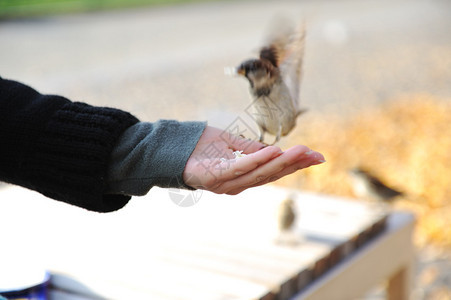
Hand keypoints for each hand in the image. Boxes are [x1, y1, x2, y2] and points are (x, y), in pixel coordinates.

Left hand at [183, 126, 324, 194]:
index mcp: (243, 176)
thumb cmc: (200, 148)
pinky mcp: (215, 177)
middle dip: (295, 165)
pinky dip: (258, 160)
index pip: (274, 171)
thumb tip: (276, 150)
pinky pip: (240, 168)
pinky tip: (274, 152)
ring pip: (260, 173)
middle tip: (316, 155)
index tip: (316, 156)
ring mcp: (226, 183)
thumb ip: (251, 149)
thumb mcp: (231, 144)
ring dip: (282, 162)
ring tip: (301, 152)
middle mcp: (238, 184)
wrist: (172, 149)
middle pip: (271, 174)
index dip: (295, 164)